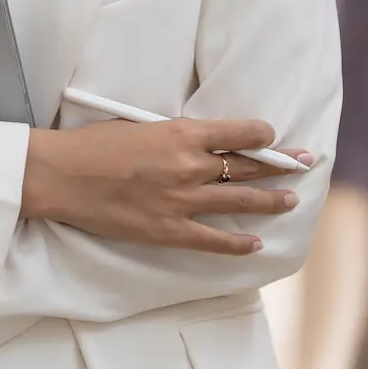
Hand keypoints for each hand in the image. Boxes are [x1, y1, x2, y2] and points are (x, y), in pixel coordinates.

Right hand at [20, 118, 315, 254]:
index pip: (241, 133)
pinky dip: (238, 244)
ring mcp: (182, 200)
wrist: (62, 175)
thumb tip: (199, 142)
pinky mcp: (168, 230)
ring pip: (240, 201)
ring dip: (270, 201)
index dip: (263, 135)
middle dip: (281, 165)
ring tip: (290, 201)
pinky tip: (255, 243)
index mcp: (182, 132)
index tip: (272, 137)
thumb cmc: (94, 144)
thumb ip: (174, 135)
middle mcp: (190, 165)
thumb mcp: (140, 124)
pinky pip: (214, 240)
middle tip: (304, 164)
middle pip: (249, 166)